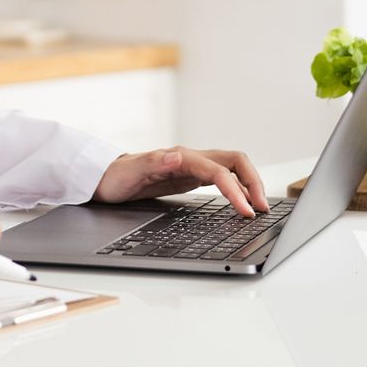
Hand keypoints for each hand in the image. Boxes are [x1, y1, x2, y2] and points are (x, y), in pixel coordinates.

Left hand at [91, 146, 268, 215]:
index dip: (236, 190)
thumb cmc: (116, 177)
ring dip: (249, 184)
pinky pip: (222, 178)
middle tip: (262, 208)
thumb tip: (177, 156)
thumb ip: (154, 162)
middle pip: (235, 162)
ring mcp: (192, 166)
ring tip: (258, 207)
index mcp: (181, 157)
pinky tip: (240, 202)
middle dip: (253, 182)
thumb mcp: (131, 173)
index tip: (246, 211)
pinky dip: (237, 188)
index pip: (220, 171)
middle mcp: (190, 158)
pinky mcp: (190, 176)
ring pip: (232, 168)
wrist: (104, 177)